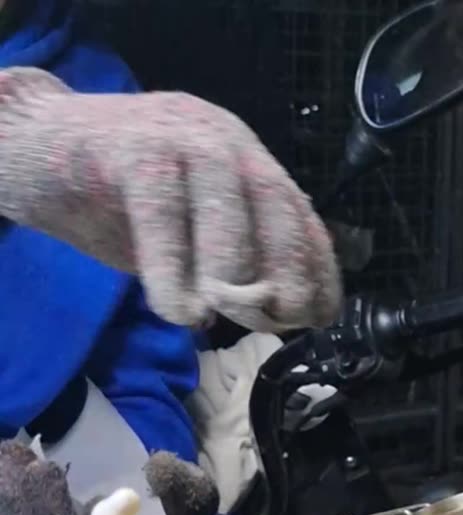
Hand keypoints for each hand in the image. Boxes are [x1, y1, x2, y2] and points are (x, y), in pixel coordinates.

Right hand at [0, 68, 341, 331]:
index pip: (298, 213)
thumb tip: (276, 313)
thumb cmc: (108, 196)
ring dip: (234, 271)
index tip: (322, 315)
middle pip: (275, 205)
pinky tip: (178, 311)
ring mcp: (177, 136)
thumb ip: (227, 257)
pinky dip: (174, 270)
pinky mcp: (129, 148)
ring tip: (223, 316)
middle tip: (281, 320)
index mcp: (243, 157)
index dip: (319, 267)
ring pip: (226, 206)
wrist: (19, 143)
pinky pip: (162, 214)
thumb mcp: (182, 231)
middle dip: (289, 270)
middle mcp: (222, 139)